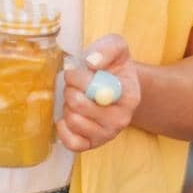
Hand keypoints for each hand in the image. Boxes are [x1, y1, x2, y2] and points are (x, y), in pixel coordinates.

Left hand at [57, 33, 140, 154]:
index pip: (96, 90)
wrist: (115, 86)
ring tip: (76, 98)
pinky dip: (63, 128)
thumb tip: (92, 63)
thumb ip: (107, 48)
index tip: (80, 69)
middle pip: (79, 105)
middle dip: (70, 89)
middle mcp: (121, 119)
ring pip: (73, 121)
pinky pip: (71, 143)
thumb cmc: (114, 67)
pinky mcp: (92, 145)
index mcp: (129, 96)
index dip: (80, 78)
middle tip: (74, 84)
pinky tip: (68, 116)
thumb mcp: (117, 47)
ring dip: (68, 106)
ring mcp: (107, 135)